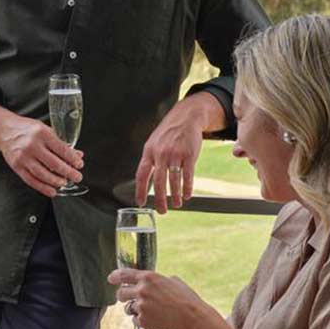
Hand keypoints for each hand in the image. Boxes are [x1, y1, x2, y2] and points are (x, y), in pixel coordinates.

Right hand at [0, 114, 83, 197]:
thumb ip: (60, 143)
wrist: (3, 130)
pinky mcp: (17, 166)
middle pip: (54, 164)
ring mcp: (23, 157)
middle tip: (77, 177)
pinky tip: (52, 191)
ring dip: (56, 181)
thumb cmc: (25, 129)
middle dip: (68, 173)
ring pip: (43, 174)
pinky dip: (43, 188)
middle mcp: (32, 145)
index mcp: (42, 134)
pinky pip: (31, 180)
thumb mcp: (45, 130)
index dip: (73, 159)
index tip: (79, 165)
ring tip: (64, 183)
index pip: (62, 149)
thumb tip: (77, 154)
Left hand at [109, 268, 218, 328]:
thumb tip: (149, 282)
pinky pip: (136, 321)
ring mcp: (141, 307)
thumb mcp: (173, 281)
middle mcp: (142, 291)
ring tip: (152, 311)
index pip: (123, 274)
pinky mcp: (143, 322)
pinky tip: (157, 320)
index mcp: (149, 277)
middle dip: (123, 296)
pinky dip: (143, 321)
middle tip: (129, 299)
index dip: (115, 276)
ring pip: (128, 309)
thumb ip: (157, 280)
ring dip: (135, 310)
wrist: (193, 318)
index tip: (110, 279)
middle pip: (121, 294)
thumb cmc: (187, 298)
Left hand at [134, 93, 219, 212]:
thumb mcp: (153, 144)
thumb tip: (144, 181)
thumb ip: (150, 161)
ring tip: (176, 204)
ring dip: (175, 195)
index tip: (140, 202)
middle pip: (159, 181)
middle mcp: (161, 154)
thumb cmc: (168, 133)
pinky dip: (187, 187)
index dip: (140, 190)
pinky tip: (187, 195)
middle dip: (160, 199)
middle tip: (162, 211)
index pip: (141, 175)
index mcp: (149, 152)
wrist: (185, 118)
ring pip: (174, 180)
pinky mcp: (189, 154)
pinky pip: (188, 175)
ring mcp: (175, 154)